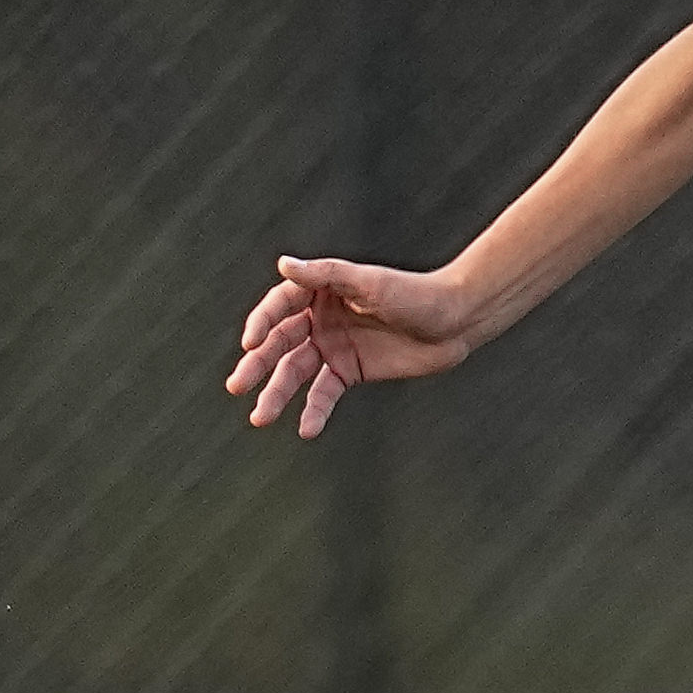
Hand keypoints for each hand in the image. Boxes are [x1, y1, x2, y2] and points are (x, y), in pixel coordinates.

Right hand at [227, 256, 476, 436]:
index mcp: (320, 290)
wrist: (455, 321)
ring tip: (260, 417)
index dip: (262, 324)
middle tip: (237, 386)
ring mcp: (333, 346)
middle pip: (280, 343)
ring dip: (277, 394)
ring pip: (295, 372)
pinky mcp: (349, 371)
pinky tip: (306, 429)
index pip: (279, 307)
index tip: (250, 343)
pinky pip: (324, 393)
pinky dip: (314, 411)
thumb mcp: (369, 282)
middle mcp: (320, 319)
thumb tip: (284, 264)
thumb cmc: (415, 293)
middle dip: (257, 366)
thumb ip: (326, 274)